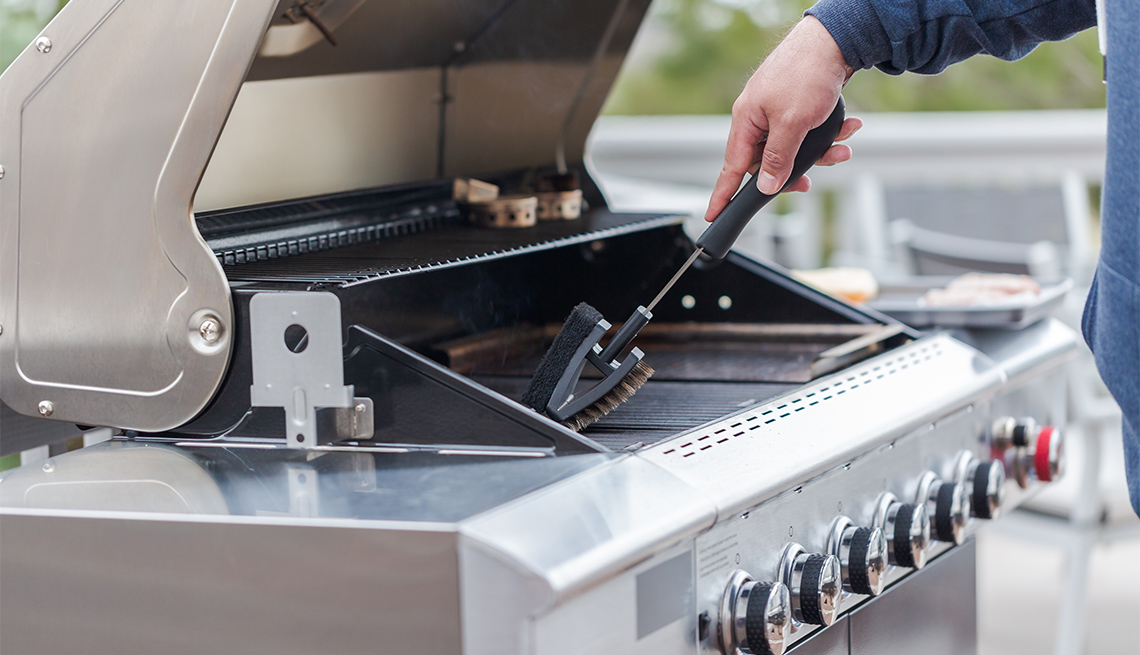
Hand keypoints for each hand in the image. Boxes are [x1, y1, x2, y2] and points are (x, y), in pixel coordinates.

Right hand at [705, 16, 860, 221]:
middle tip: (807, 184)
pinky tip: (847, 127)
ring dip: (819, 152)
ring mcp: (777, 111)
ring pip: (793, 148)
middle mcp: (758, 117)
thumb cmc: (806, 72)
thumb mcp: (792, 123)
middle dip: (794, 171)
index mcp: (747, 120)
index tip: (713, 215)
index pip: (731, 167)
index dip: (723, 194)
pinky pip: (807, 133)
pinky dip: (827, 135)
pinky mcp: (797, 106)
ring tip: (840, 148)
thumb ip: (777, 158)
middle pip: (768, 161)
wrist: (834, 40)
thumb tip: (766, 185)